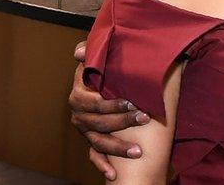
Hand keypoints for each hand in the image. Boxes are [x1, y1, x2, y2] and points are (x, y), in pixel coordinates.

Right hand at [69, 40, 147, 179]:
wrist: (106, 76)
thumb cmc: (106, 64)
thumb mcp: (99, 55)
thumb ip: (93, 51)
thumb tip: (79, 52)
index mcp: (80, 93)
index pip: (93, 102)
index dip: (112, 103)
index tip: (133, 101)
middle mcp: (79, 113)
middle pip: (98, 122)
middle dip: (122, 122)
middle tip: (144, 118)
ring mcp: (85, 128)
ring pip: (98, 141)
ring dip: (117, 148)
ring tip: (137, 151)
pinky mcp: (92, 139)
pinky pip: (95, 155)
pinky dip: (103, 164)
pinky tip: (114, 174)